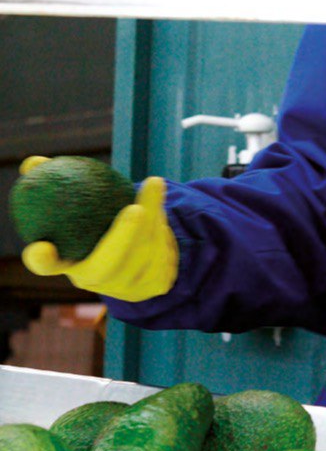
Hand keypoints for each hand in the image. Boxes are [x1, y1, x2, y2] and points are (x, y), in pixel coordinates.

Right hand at [21, 161, 177, 301]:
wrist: (140, 255)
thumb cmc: (101, 223)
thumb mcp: (81, 206)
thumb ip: (59, 183)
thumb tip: (34, 162)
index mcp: (67, 260)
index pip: (46, 265)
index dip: (41, 260)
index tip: (41, 248)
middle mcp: (93, 281)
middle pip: (107, 264)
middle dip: (123, 236)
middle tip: (136, 208)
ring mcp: (125, 288)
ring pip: (144, 255)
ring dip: (154, 219)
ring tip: (153, 190)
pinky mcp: (154, 286)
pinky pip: (165, 256)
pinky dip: (167, 232)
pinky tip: (162, 218)